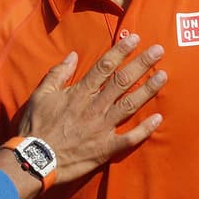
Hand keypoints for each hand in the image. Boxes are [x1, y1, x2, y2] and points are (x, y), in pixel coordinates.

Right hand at [17, 34, 165, 184]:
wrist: (34, 159)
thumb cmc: (35, 126)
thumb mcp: (40, 95)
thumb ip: (57, 74)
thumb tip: (72, 55)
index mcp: (79, 93)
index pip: (104, 67)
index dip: (121, 51)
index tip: (136, 39)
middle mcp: (94, 107)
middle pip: (122, 81)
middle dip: (142, 64)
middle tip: (159, 51)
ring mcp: (102, 128)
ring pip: (130, 105)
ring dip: (148, 90)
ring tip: (163, 76)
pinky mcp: (105, 148)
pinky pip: (129, 138)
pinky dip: (145, 130)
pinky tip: (158, 118)